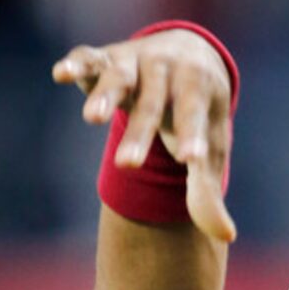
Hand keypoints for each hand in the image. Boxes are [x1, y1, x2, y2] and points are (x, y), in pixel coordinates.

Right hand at [52, 30, 235, 241]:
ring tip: (92, 119)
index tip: (191, 159)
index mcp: (197, 90)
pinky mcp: (106, 58)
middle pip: (153, 104)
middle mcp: (166, 71)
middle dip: (139, 133)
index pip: (194, 115)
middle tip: (127, 165)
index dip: (192, 135)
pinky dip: (76, 64)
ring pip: (120, 78)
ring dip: (104, 95)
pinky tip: (61, 74)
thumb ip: (206, 190)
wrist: (189, 51)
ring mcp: (135, 62)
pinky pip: (89, 58)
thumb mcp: (208, 146)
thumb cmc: (199, 112)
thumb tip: (226, 237)